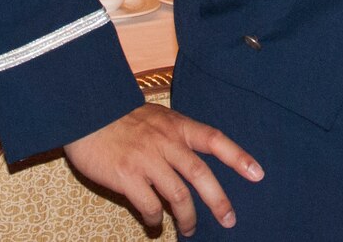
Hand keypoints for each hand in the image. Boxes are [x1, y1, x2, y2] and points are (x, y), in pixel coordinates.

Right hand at [63, 103, 262, 235]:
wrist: (85, 113)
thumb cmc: (120, 116)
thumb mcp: (155, 116)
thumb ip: (175, 135)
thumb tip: (194, 160)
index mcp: (175, 126)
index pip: (214, 139)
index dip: (238, 157)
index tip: (257, 174)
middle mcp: (165, 142)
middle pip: (200, 175)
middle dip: (219, 201)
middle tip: (229, 219)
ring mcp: (146, 159)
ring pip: (178, 195)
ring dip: (187, 217)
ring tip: (190, 230)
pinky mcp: (126, 176)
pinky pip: (149, 205)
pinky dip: (155, 218)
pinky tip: (154, 223)